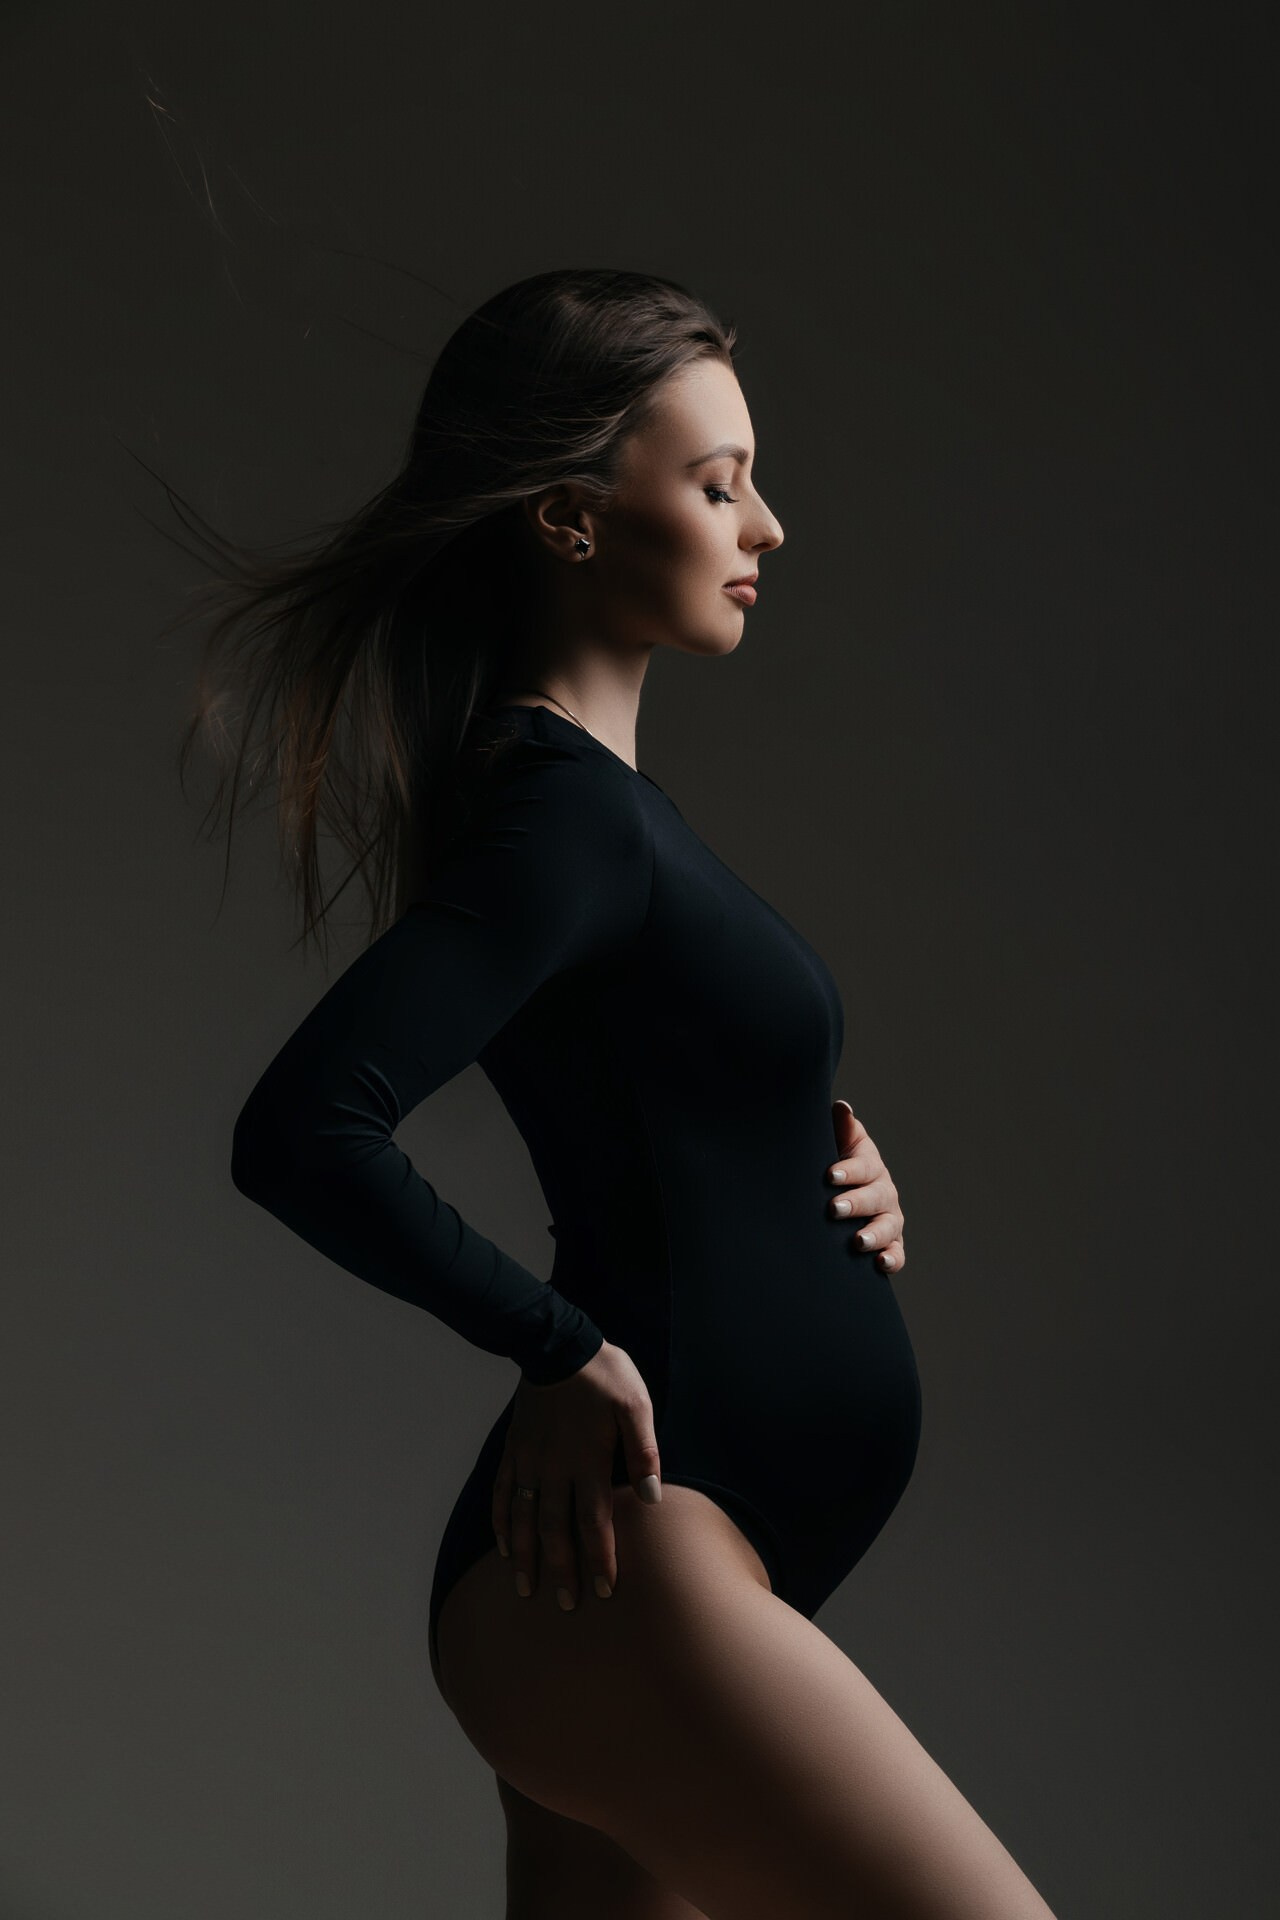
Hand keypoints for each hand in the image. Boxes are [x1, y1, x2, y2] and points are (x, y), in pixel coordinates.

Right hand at [491, 1340, 661, 1611]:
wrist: (556, 1343)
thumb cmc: (604, 1374)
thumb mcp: (636, 1405)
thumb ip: (644, 1452)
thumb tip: (652, 1497)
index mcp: (587, 1461)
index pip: (594, 1523)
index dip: (600, 1559)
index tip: (604, 1591)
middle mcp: (554, 1469)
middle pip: (555, 1530)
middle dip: (561, 1570)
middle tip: (563, 1607)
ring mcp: (529, 1461)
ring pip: (522, 1518)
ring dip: (525, 1556)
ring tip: (525, 1588)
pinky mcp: (514, 1449)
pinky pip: (501, 1492)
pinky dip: (500, 1521)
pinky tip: (502, 1545)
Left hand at [826, 1101, 905, 1273]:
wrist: (838, 1199)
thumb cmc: (834, 1169)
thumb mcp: (838, 1146)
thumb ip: (841, 1128)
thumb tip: (841, 1108)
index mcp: (870, 1167)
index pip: (864, 1167)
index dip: (849, 1171)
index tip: (830, 1176)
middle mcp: (884, 1193)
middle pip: (876, 1197)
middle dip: (856, 1203)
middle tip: (834, 1208)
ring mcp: (889, 1220)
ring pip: (888, 1227)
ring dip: (875, 1234)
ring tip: (858, 1241)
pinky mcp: (890, 1245)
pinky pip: (897, 1254)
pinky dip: (892, 1260)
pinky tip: (880, 1263)